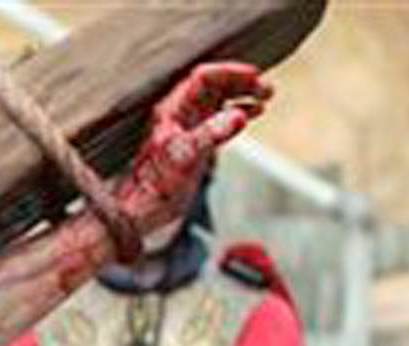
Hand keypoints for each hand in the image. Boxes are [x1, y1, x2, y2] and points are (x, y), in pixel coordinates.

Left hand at [116, 62, 272, 238]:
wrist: (143, 210)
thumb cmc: (155, 183)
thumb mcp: (186, 155)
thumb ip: (211, 134)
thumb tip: (239, 115)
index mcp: (172, 110)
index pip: (202, 78)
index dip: (228, 72)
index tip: (253, 75)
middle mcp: (180, 115)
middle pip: (214, 85)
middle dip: (240, 82)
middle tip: (265, 87)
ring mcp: (189, 128)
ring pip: (219, 101)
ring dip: (242, 95)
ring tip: (265, 97)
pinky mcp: (196, 143)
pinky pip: (220, 119)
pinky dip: (238, 113)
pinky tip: (253, 113)